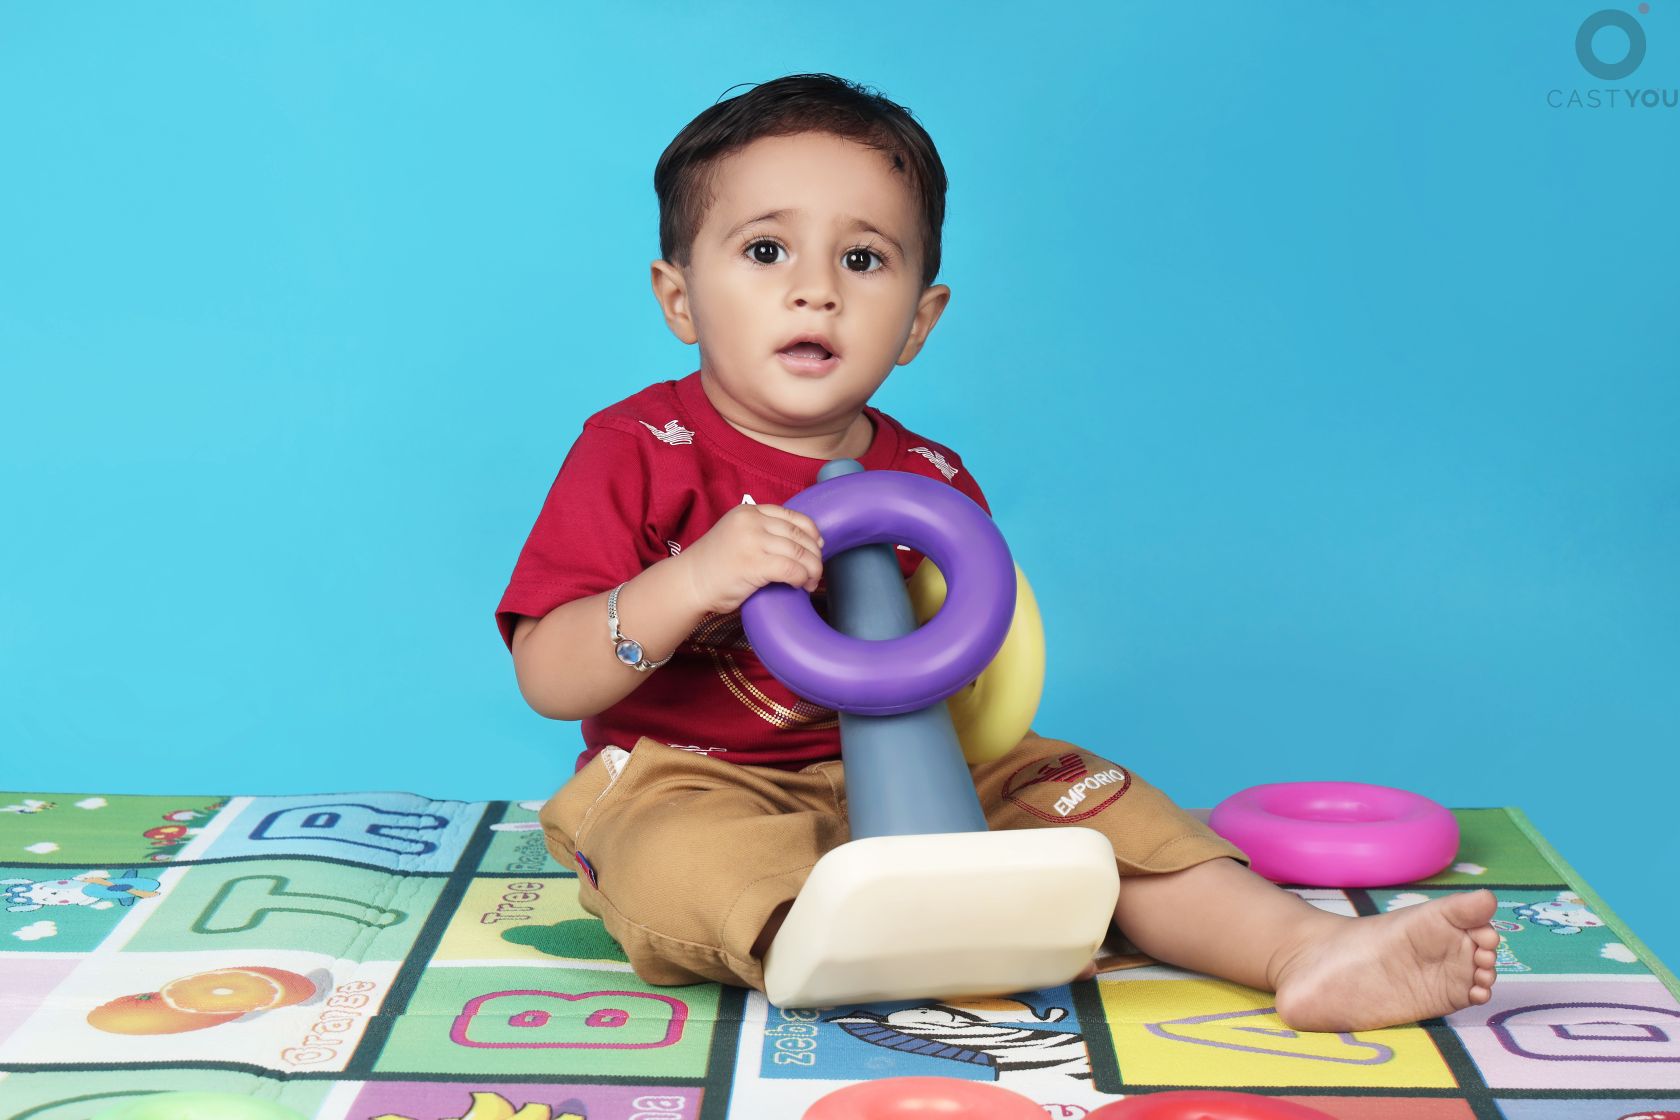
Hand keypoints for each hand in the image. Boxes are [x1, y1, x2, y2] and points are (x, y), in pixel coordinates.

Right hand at [678, 503, 825, 614]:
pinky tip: (800, 586)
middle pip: (800, 535)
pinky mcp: (754, 564)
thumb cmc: (714, 566)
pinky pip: (791, 569)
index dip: (812, 533)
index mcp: (749, 511)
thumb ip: (763, 532)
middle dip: (814, 555)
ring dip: (812, 570)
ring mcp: (752, 541)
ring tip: (811, 582)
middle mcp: (752, 521)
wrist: (688, 583)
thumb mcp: (738, 535)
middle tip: (816, 571)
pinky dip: (801, 578)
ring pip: (799, 552)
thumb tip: (803, 544)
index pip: (793, 517)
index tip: (818, 547)